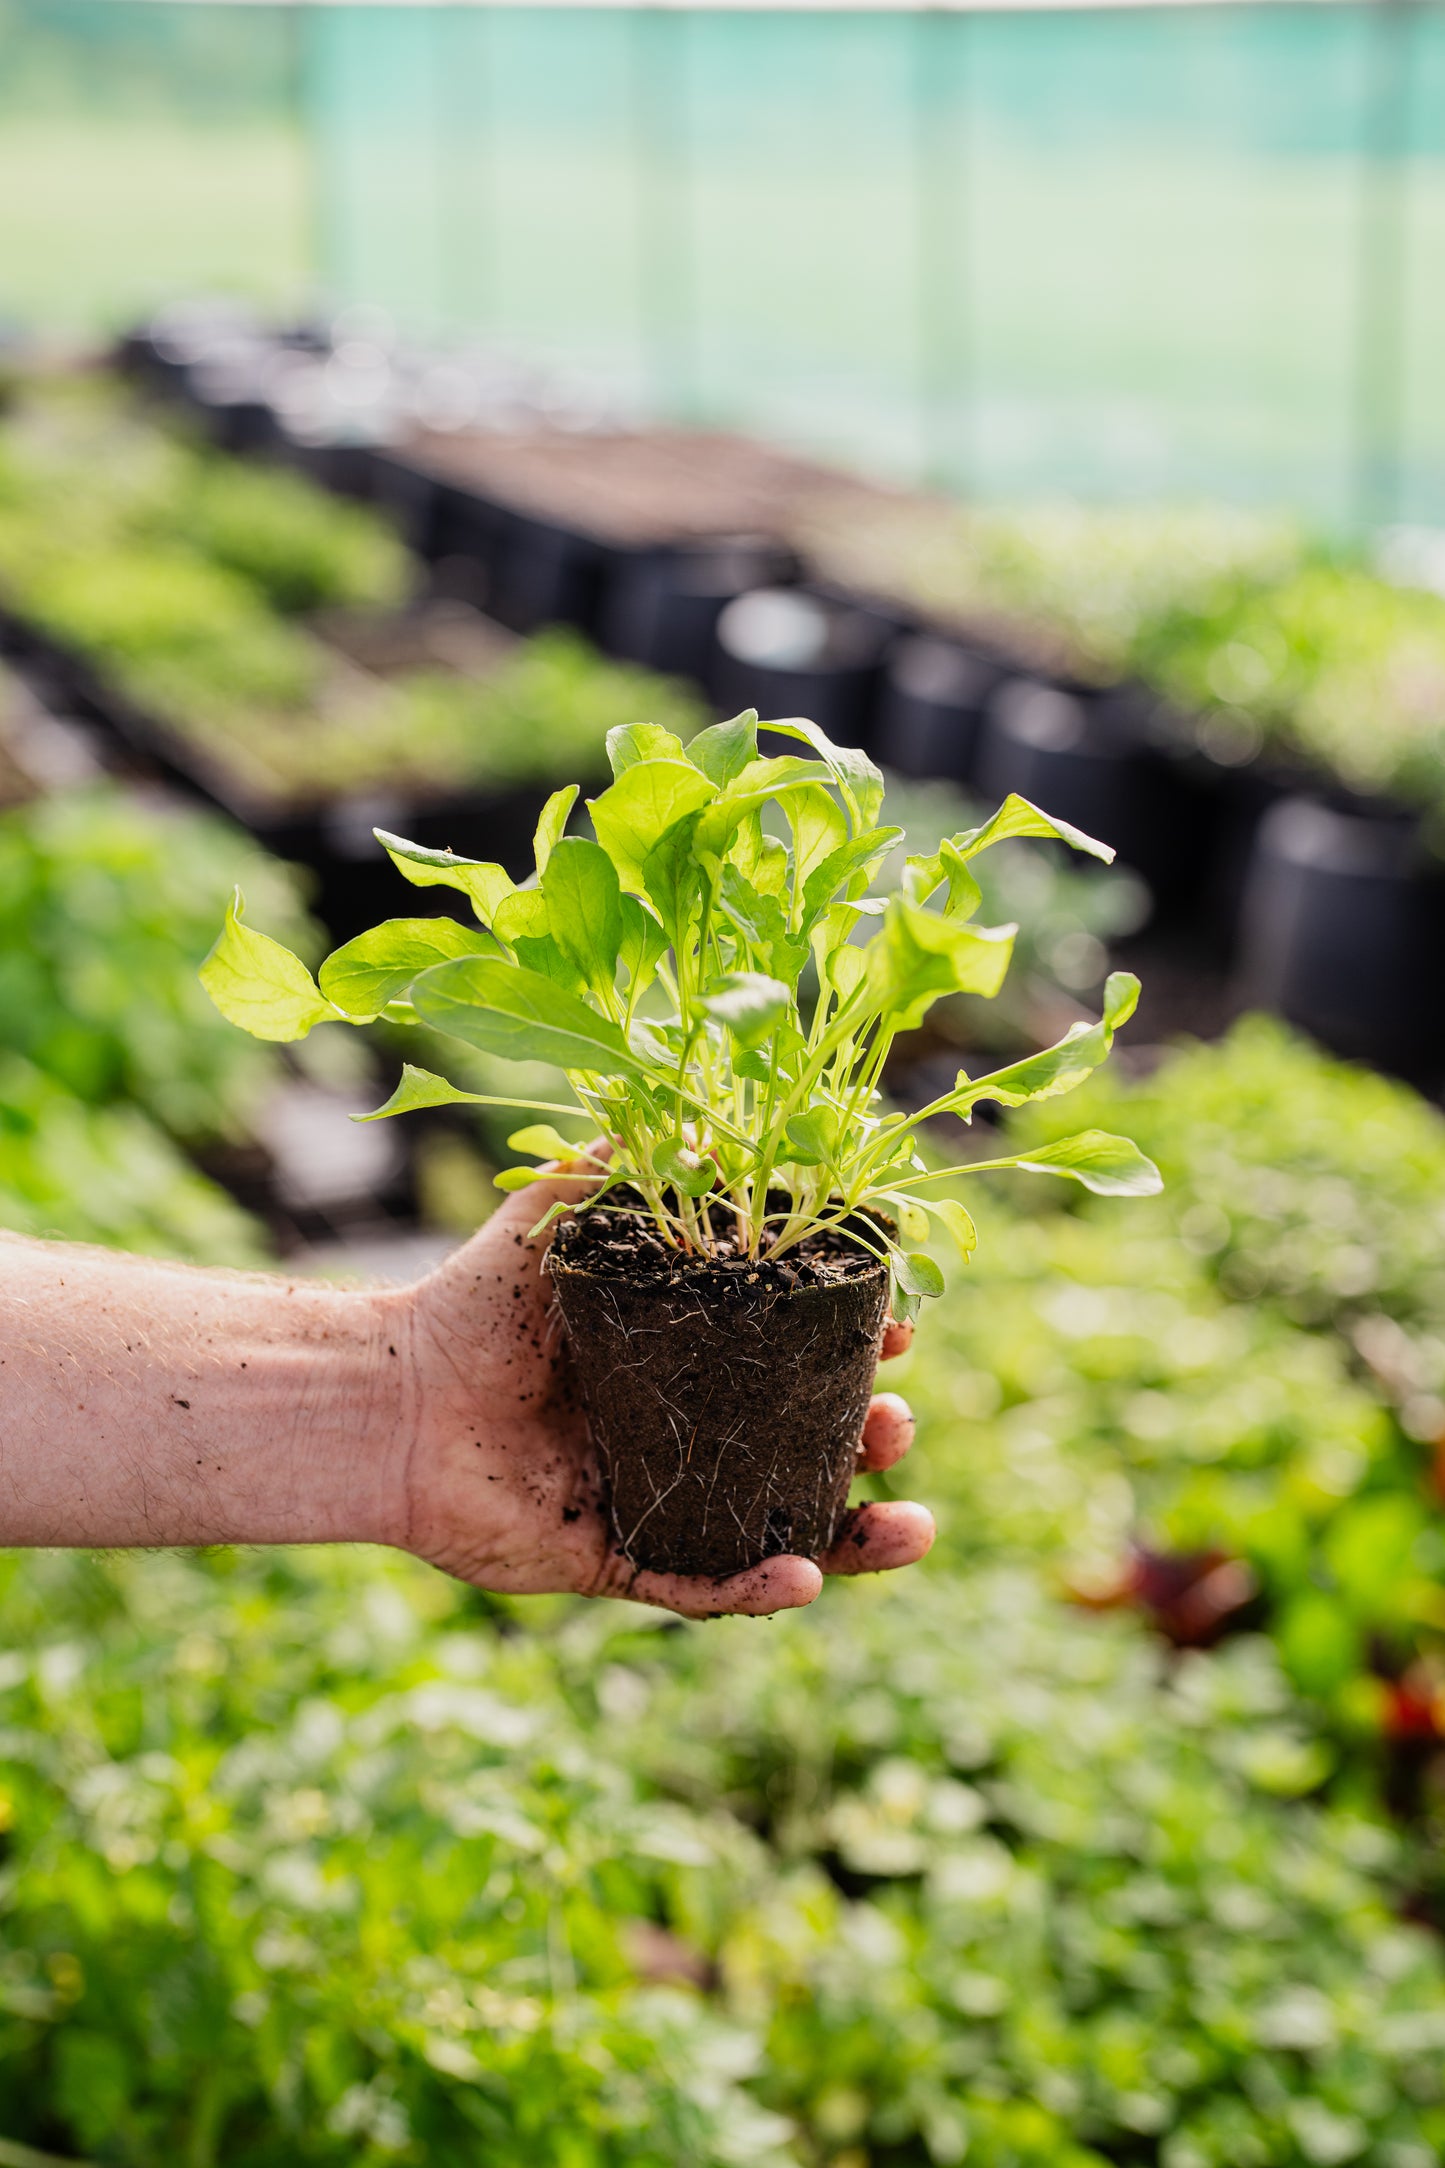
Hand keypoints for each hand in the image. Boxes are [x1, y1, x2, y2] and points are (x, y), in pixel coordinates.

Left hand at [387, 1160, 934, 1618]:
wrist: (388, 1393)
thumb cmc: (473, 1299)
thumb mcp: (561, 1215)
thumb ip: (629, 1164)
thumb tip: (709, 1118)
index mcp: (686, 1356)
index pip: (799, 1356)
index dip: (856, 1348)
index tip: (901, 1329)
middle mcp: (683, 1431)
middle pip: (808, 1447)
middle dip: (871, 1438)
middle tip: (895, 1420)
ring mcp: (654, 1501)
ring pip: (777, 1531)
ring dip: (852, 1534)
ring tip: (910, 1527)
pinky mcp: (612, 1561)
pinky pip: (699, 1587)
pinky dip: (756, 1588)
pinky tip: (805, 1577)